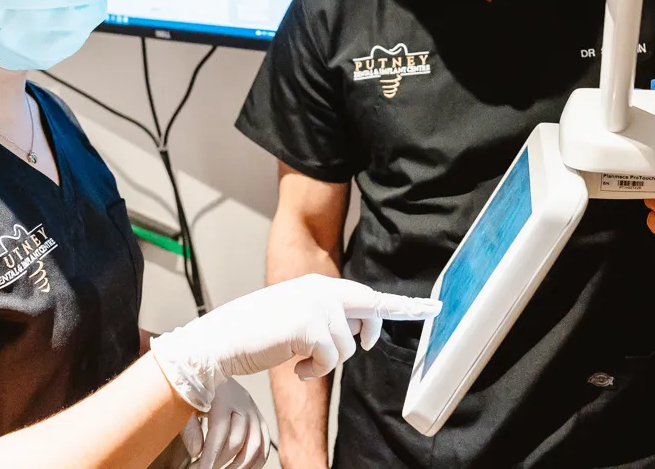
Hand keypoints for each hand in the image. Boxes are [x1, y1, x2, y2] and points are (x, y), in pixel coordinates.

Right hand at [150, 274, 439, 410]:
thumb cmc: (257, 332)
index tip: (430, 308)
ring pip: (347, 346)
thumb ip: (327, 317)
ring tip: (299, 360)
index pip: (365, 293)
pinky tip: (295, 367)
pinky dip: (314, 370)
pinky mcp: (310, 325)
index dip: (399, 304)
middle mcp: (322, 288)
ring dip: (325, 361)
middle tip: (362, 344)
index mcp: (318, 283)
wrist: (224, 339)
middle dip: (369, 333)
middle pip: (368, 311)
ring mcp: (317, 305)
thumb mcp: (296, 316)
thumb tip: (359, 331)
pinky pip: (331, 359)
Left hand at [180, 379, 269, 468]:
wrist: (215, 367)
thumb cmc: (197, 387)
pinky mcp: (260, 419)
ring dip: (239, 465)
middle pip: (237, 440)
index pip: (220, 431)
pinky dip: (255, 462)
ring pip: (254, 446)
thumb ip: (189, 426)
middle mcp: (242, 404)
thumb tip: (196, 452)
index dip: (211, 455)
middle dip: (220, 462)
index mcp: (223, 397)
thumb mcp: (187, 402)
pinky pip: (264, 446)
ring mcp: (254, 412)